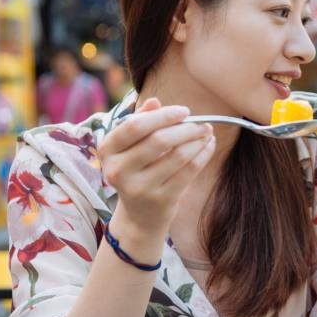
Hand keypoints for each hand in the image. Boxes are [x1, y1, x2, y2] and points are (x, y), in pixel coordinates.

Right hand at [99, 98, 215, 238]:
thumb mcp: (131, 146)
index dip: (163, 116)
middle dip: (186, 128)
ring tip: (207, 133)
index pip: (135, 126)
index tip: (184, 111)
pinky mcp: (161, 200)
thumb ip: (141, 121)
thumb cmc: (137, 170)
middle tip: (202, 123)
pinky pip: (189, 171)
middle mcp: (118, 170)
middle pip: (158, 140)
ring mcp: (139, 188)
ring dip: (197, 141)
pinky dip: (203, 155)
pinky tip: (209, 146)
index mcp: (107, 150)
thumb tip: (155, 101)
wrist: (139, 215)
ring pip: (177, 156)